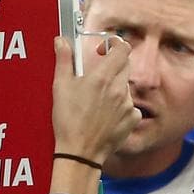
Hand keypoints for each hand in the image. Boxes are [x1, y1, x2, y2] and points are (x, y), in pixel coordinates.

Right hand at [51, 34, 139, 163]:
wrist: (80, 152)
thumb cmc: (68, 121)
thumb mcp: (60, 87)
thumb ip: (64, 60)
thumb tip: (62, 41)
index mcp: (103, 77)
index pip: (123, 49)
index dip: (115, 44)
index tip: (105, 48)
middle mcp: (119, 89)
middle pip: (125, 65)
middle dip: (113, 65)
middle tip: (97, 75)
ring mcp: (128, 104)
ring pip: (126, 86)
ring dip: (115, 87)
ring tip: (97, 100)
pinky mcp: (133, 119)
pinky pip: (131, 105)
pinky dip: (121, 106)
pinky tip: (105, 114)